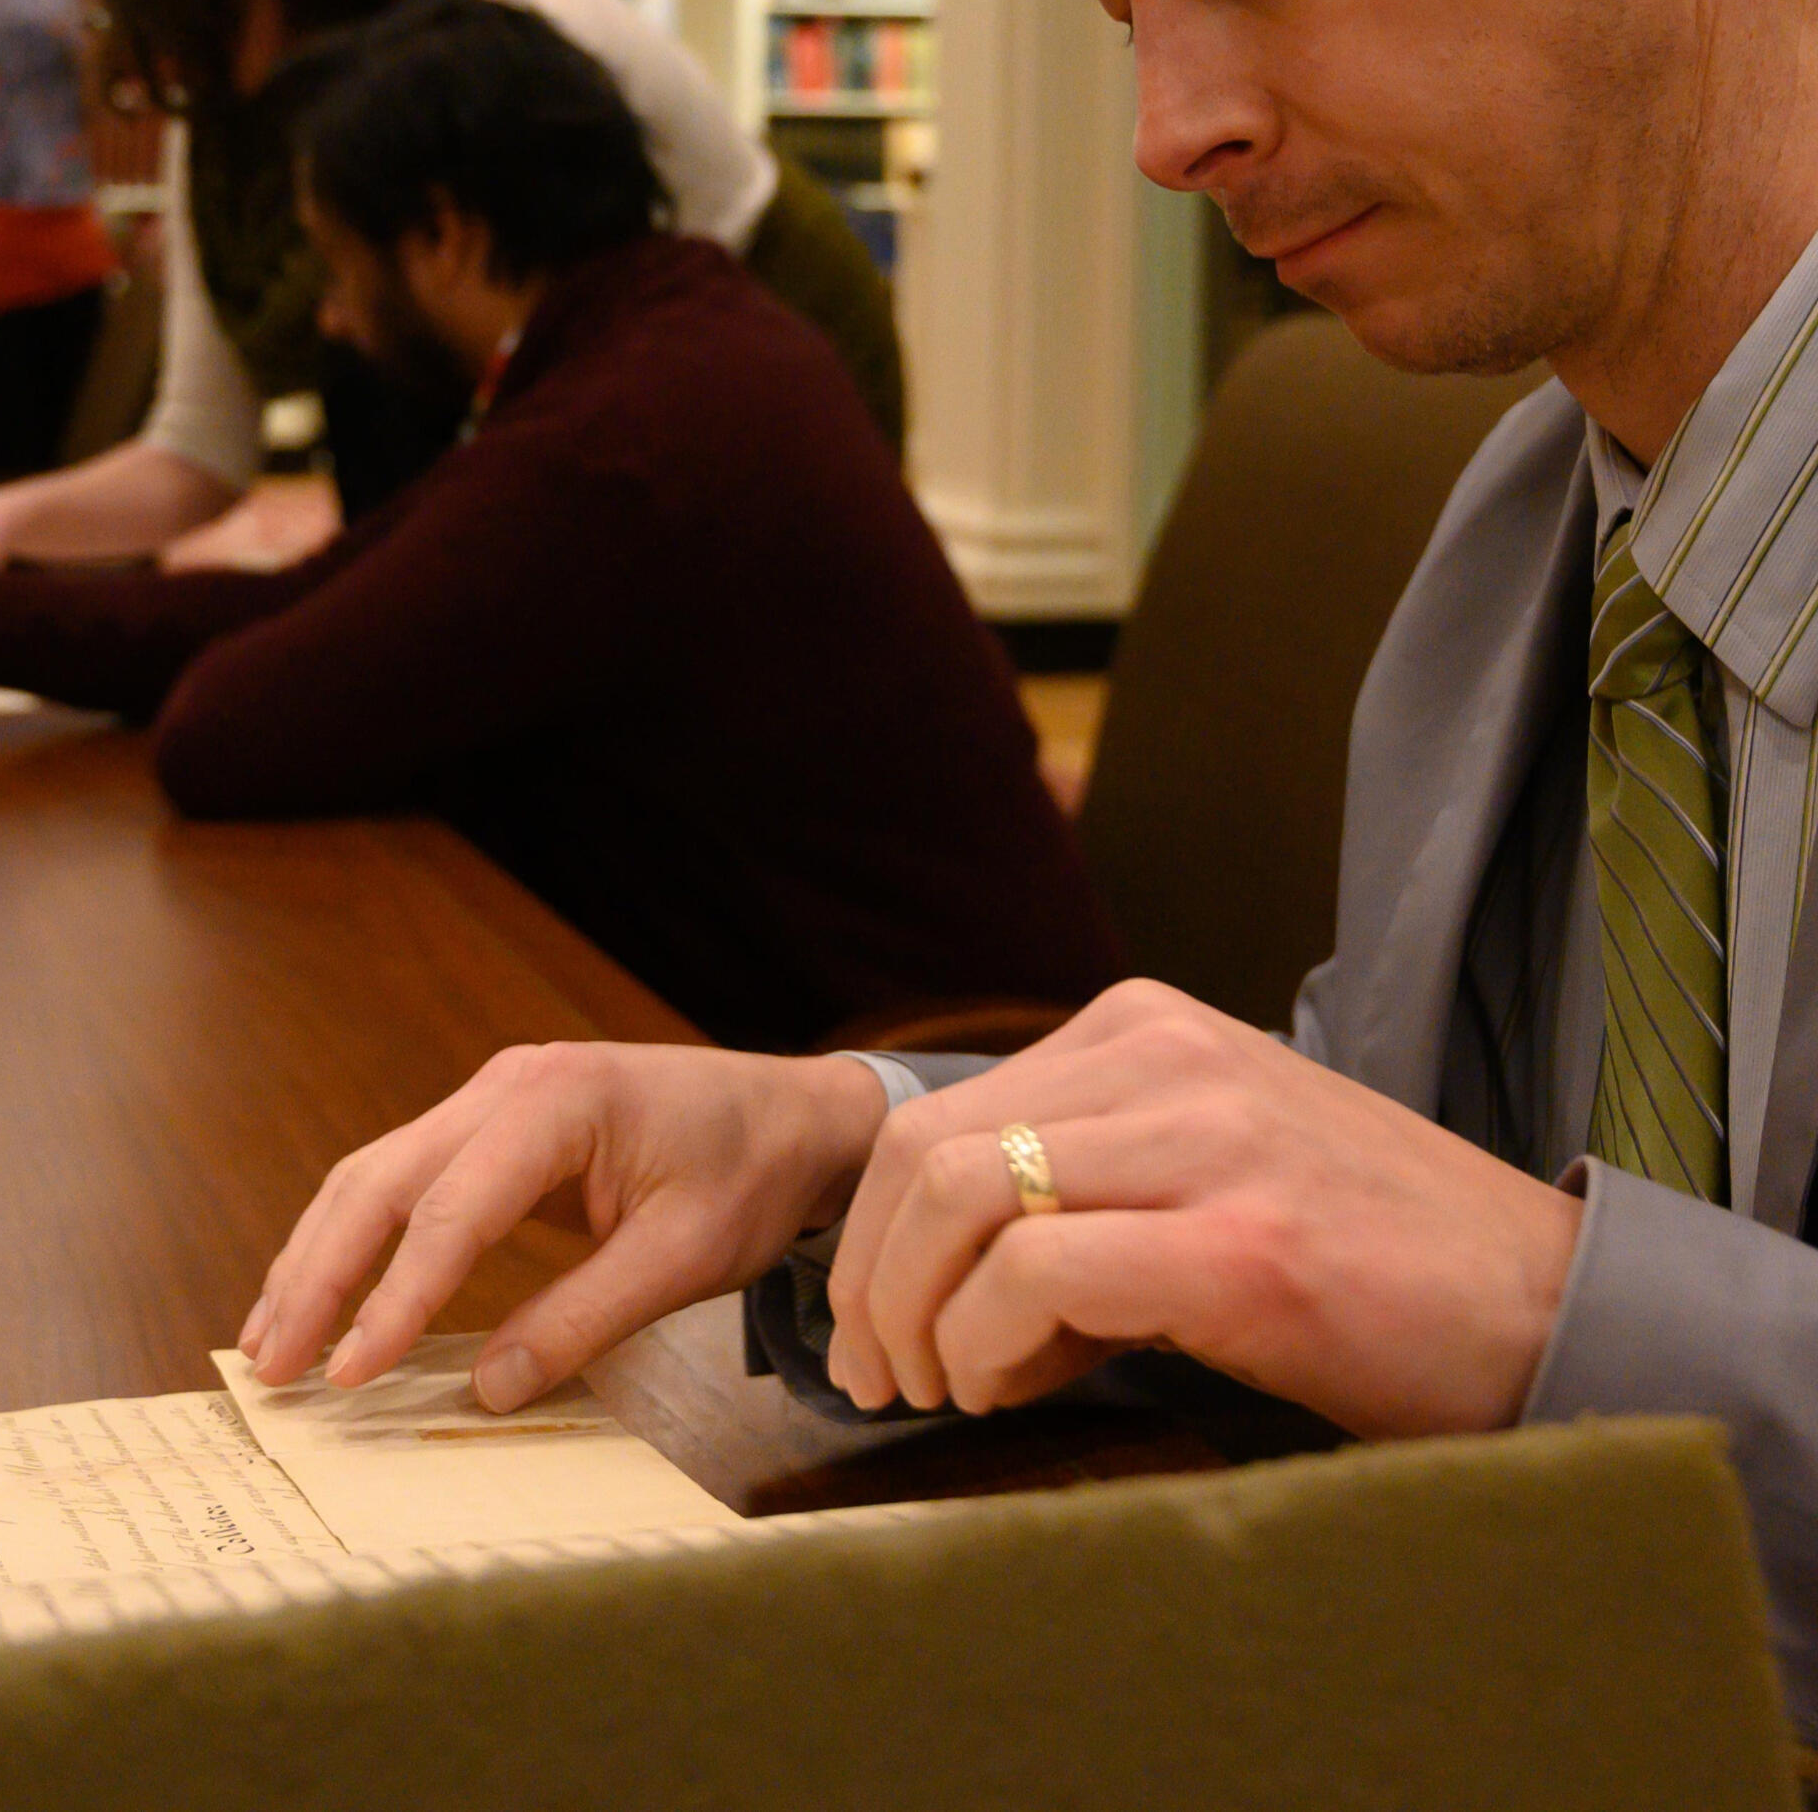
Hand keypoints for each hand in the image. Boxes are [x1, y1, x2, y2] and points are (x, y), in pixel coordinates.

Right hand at [240, 1042, 890, 1412]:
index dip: (393, 1298)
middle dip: (318, 1276)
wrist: (790, 1113)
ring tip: (269, 1341)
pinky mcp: (490, 1125)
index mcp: (558, 1101)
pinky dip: (353, 1238)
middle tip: (272, 1367)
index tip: (348, 1374)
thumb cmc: (749, 1174)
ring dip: (317, 1257)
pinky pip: (403, 1178)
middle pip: (381, 1178)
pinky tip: (322, 1296)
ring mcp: (492, 1096)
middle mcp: (507, 1085)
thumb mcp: (686, 1257)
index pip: (451, 1208)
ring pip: (374, 1173)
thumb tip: (486, 1391)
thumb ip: (584, 1319)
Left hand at [825, 979, 1583, 1438]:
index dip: (874, 1235)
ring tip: (940, 1388)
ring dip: (917, 1315)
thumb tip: (943, 1290)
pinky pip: (1039, 1269)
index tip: (874, 1327)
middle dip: (870, 1279)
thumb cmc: (1366, 1257)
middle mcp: (1164, 1057)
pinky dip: (987, 1341)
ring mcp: (1205, 1140)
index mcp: (1144, 1029)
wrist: (1546, 1302)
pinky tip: (1006, 1385)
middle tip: (879, 1377)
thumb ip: (1082, 1192)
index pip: (938, 1115)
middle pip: (926, 1151)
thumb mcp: (1206, 1171)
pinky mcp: (1242, 1244)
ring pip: (962, 1196)